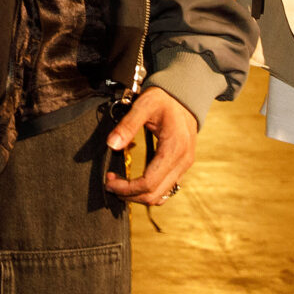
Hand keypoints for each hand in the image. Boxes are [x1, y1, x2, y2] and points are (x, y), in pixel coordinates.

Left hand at [103, 87, 196, 204]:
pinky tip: (134, 182)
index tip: (109, 181)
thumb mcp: (144, 105)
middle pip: (154, 195)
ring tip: (119, 185)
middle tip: (110, 184)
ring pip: (161, 196)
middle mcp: (183, 161)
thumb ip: (128, 124)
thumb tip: (111, 145)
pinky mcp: (182, 167)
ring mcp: (184, 166)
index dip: (126, 188)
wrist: (184, 97)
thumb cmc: (164, 99)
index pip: (149, 182)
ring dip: (138, 196)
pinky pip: (166, 189)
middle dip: (129, 194)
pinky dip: (148, 191)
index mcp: (174, 148)